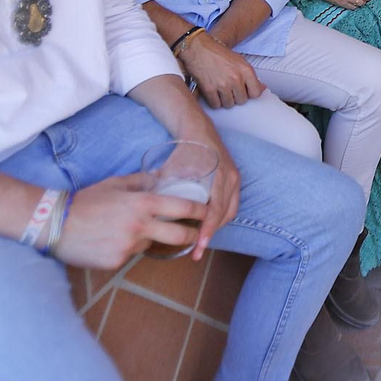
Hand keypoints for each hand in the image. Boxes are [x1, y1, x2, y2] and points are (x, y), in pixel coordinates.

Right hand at [50, 173, 210, 268]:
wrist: (54, 223)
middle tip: (195, 233)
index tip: (208, 213)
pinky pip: (131, 255)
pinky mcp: (117, 262)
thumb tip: (162, 178)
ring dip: (149, 238)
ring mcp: (128, 246)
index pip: (183, 209)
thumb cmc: (86, 200)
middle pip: (179, 236)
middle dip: (191, 235)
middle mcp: (140, 226)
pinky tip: (111, 240)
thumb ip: (142, 182)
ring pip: (151, 244)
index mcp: (142, 204)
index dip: (200, 212)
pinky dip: (127, 248)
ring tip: (129, 229)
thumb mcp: (116, 184)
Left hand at [168, 115, 240, 258]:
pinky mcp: (234, 181)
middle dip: (211, 234)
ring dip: (216, 227)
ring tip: (200, 241)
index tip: (198, 245)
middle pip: (225, 215)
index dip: (207, 230)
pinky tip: (208, 225)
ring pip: (230, 212)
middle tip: (197, 250)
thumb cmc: (185, 149)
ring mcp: (234, 180)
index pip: (215, 210)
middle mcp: (230, 179)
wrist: (199, 130)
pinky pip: (231, 205)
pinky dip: (221, 217)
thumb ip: (160, 187)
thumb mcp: (171, 169)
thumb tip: (146, 208)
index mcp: (218, 176)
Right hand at [178, 33, 265, 108]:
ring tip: (221, 89)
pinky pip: (216, 105)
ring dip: (225, 100)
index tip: (245, 91)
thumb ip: (251, 76)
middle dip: (236, 96)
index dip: (250, 93)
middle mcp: (236, 78)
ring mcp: (222, 85)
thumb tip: (262, 88)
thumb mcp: (240, 60)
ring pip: (229, 104)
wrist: (198, 48)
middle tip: (230, 88)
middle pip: (242, 100)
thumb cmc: (219, 54)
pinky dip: (214, 101)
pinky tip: (213, 92)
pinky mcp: (209, 90)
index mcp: (246, 70)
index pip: (256, 93)